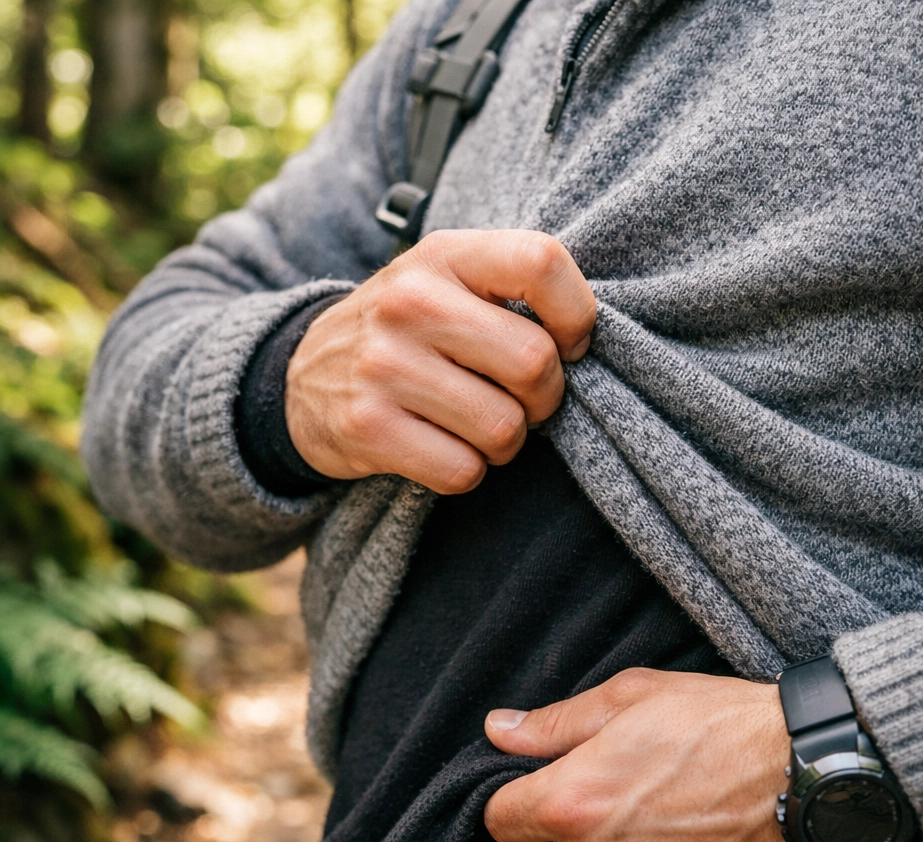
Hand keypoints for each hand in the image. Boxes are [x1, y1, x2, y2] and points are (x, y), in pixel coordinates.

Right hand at [285, 229, 594, 493]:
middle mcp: (409, 302)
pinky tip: (443, 449)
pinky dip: (466, 471)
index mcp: (442, 255)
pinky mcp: (367, 427)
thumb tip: (587, 339)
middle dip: (545, 399)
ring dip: (505, 443)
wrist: (302, 376)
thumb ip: (512, 289)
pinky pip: (463, 470)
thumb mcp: (446, 281)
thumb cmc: (406, 331)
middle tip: (522, 401)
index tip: (568, 344)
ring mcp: (383, 365)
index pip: (541, 261)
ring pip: (503, 428)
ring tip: (477, 426)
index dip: (577, 315)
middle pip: (534, 363)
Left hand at [483, 669, 825, 841]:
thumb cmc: (718, 725)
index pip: (499, 819)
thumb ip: (553, 724)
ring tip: (641, 827)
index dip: (517, 798)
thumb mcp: (629, 698)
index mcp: (571, 803)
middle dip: (553, 833)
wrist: (809, 775)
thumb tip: (498, 730)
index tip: (545, 785)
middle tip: (602, 800)